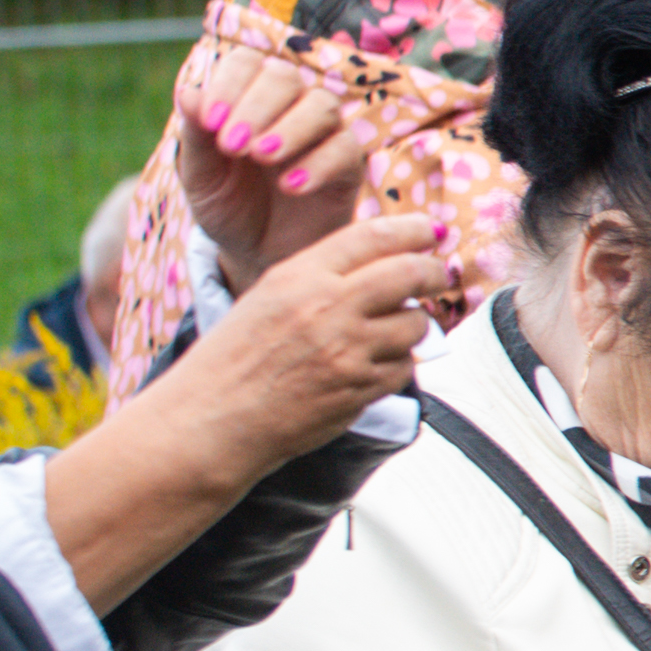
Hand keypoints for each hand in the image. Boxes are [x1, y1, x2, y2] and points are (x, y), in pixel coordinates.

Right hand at [158, 212, 446, 456]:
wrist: (211, 420)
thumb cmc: (235, 358)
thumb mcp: (269, 297)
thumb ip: (323, 275)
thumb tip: (387, 259)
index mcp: (300, 276)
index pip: (375, 236)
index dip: (414, 230)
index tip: (431, 232)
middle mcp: (327, 307)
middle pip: (411, 274)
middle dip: (434, 272)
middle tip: (440, 276)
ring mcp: (347, 350)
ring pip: (415, 323)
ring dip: (414, 324)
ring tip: (394, 329)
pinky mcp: (359, 389)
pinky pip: (403, 367)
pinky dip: (398, 364)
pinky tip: (373, 365)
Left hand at [169, 47, 381, 286]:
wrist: (259, 254)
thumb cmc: (228, 206)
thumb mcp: (201, 177)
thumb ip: (196, 136)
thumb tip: (189, 91)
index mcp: (248, 97)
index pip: (246, 63)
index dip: (230, 84)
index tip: (211, 122)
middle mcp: (289, 106)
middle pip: (285, 77)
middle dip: (257, 106)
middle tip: (233, 145)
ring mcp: (323, 134)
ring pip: (321, 106)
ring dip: (290, 128)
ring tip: (262, 156)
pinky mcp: (349, 166)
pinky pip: (345, 149)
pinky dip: (317, 164)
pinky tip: (290, 186)